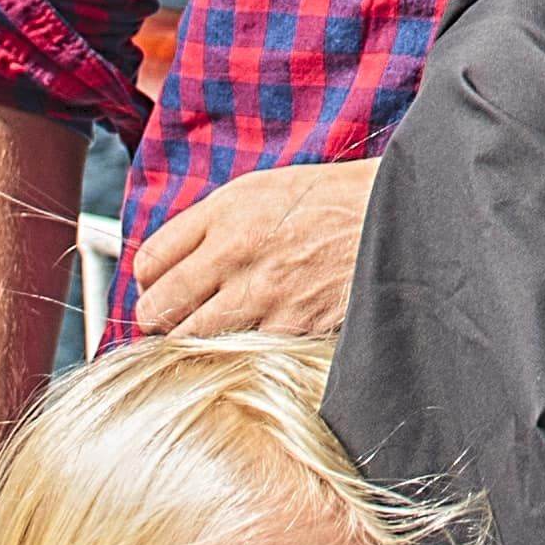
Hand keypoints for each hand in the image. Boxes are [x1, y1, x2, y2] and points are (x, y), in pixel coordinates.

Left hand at [128, 156, 382, 341]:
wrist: (397, 216)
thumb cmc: (331, 201)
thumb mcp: (263, 190)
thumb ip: (212, 224)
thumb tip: (171, 264)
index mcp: (225, 211)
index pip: (149, 260)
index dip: (148, 281)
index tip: (159, 288)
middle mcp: (235, 251)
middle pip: (157, 307)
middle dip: (158, 318)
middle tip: (173, 320)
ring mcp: (263, 294)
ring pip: (189, 340)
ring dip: (191, 343)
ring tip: (206, 335)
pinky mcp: (292, 327)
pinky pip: (238, 354)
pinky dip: (236, 354)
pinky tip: (249, 341)